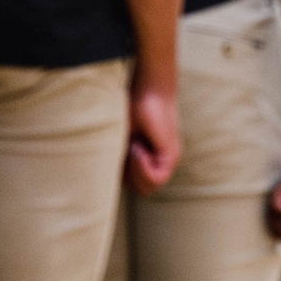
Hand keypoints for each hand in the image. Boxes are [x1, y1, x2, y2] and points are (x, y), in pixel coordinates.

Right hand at [126, 80, 181, 195]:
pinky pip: (157, 179)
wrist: (149, 90)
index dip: (122, 177)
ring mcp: (169, 160)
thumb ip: (122, 161)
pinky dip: (142, 168)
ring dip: (135, 171)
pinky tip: (138, 149)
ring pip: (149, 188)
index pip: (134, 186)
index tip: (119, 155)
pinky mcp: (172, 155)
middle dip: (128, 177)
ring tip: (132, 147)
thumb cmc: (132, 110)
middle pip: (142, 190)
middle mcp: (161, 162)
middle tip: (126, 152)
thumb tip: (109, 182)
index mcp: (150, 159)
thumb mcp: (122, 141)